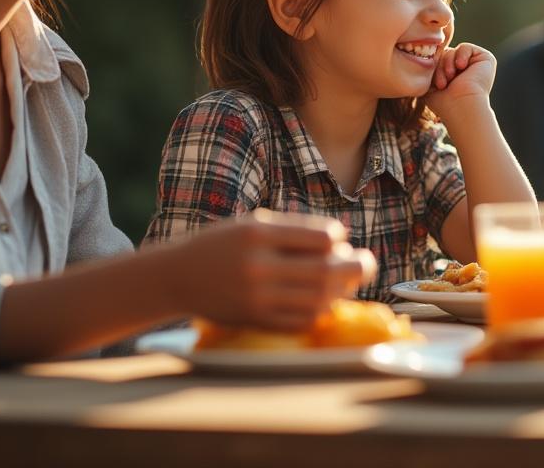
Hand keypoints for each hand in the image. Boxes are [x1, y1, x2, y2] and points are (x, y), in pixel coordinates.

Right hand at [165, 210, 376, 331]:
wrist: (177, 276)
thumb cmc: (223, 245)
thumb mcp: (253, 223)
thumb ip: (294, 230)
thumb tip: (342, 240)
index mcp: (258, 234)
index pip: (320, 238)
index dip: (338, 238)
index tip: (338, 239)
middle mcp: (257, 266)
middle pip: (325, 271)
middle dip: (355, 267)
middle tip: (367, 263)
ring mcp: (256, 297)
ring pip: (318, 299)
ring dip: (342, 291)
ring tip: (348, 282)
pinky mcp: (255, 319)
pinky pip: (301, 321)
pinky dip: (321, 312)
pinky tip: (326, 301)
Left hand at [424, 43, 495, 122]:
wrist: (462, 106)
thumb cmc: (444, 102)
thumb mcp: (429, 84)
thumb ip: (428, 69)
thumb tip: (425, 54)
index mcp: (453, 77)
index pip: (437, 61)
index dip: (433, 69)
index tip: (434, 86)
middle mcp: (465, 71)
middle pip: (443, 55)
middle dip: (439, 66)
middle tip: (442, 84)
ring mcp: (475, 65)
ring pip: (452, 51)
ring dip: (447, 63)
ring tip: (450, 77)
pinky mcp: (485, 59)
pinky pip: (465, 47)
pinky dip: (460, 55)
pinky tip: (461, 66)